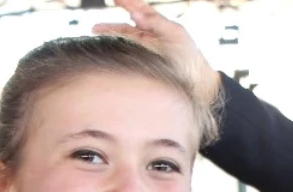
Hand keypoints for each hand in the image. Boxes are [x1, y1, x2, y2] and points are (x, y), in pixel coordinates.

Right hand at [93, 0, 221, 104]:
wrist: (197, 81)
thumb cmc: (189, 57)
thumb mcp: (175, 35)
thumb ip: (156, 22)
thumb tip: (135, 13)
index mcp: (161, 27)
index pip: (142, 11)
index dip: (128, 3)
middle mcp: (153, 38)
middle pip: (129, 27)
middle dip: (113, 24)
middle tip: (96, 25)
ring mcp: (149, 51)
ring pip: (126, 39)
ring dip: (112, 35)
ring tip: (95, 32)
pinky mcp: (146, 62)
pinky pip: (129, 51)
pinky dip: (118, 46)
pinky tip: (109, 46)